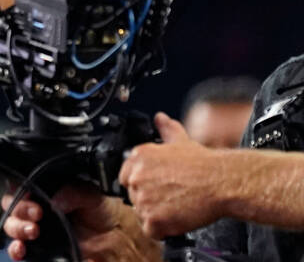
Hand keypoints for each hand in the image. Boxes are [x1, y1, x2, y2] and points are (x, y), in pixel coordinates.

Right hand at [1, 186, 159, 261]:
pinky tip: (21, 249)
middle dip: (19, 210)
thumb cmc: (102, 211)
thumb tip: (55, 199)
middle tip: (37, 214)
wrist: (116, 239)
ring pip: (11, 226)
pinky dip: (15, 249)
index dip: (19, 190)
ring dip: (16, 228)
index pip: (20, 186)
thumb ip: (73, 192)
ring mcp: (35, 229)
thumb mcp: (92, 195)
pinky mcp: (38, 249)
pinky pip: (19, 249)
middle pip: (12, 206)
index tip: (30, 195)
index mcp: (45, 191)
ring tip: (33, 231)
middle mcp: (36, 208)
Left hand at [118, 112, 227, 238]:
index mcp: (138, 157)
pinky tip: (176, 219)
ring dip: (157, 214)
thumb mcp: (181, 140)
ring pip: (142, 214)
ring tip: (176, 207)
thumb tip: (160, 118)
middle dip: (150, 199)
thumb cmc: (204, 164)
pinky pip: (151, 230)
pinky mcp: (153, 219)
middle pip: (134, 196)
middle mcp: (136, 176)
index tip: (156, 187)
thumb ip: (166, 129)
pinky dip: (163, 230)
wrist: (222, 183)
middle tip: (170, 197)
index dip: (143, 184)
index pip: (126, 176)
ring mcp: (143, 199)